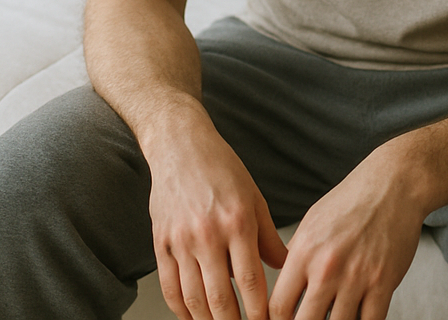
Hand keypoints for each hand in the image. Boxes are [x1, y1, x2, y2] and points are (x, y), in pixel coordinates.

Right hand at [148, 116, 288, 319]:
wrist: (180, 145)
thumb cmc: (221, 168)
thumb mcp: (254, 198)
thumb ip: (268, 237)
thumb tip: (286, 267)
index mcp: (237, 222)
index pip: (252, 282)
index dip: (260, 313)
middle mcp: (208, 234)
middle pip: (221, 298)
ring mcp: (181, 240)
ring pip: (194, 298)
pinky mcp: (160, 242)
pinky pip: (169, 286)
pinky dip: (181, 309)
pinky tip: (193, 317)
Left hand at [269, 149, 426, 319]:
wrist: (392, 186)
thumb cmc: (350, 203)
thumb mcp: (311, 224)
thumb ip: (296, 258)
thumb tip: (282, 289)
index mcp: (304, 253)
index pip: (278, 308)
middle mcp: (327, 268)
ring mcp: (357, 278)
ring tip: (333, 318)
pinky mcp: (383, 283)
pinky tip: (357, 317)